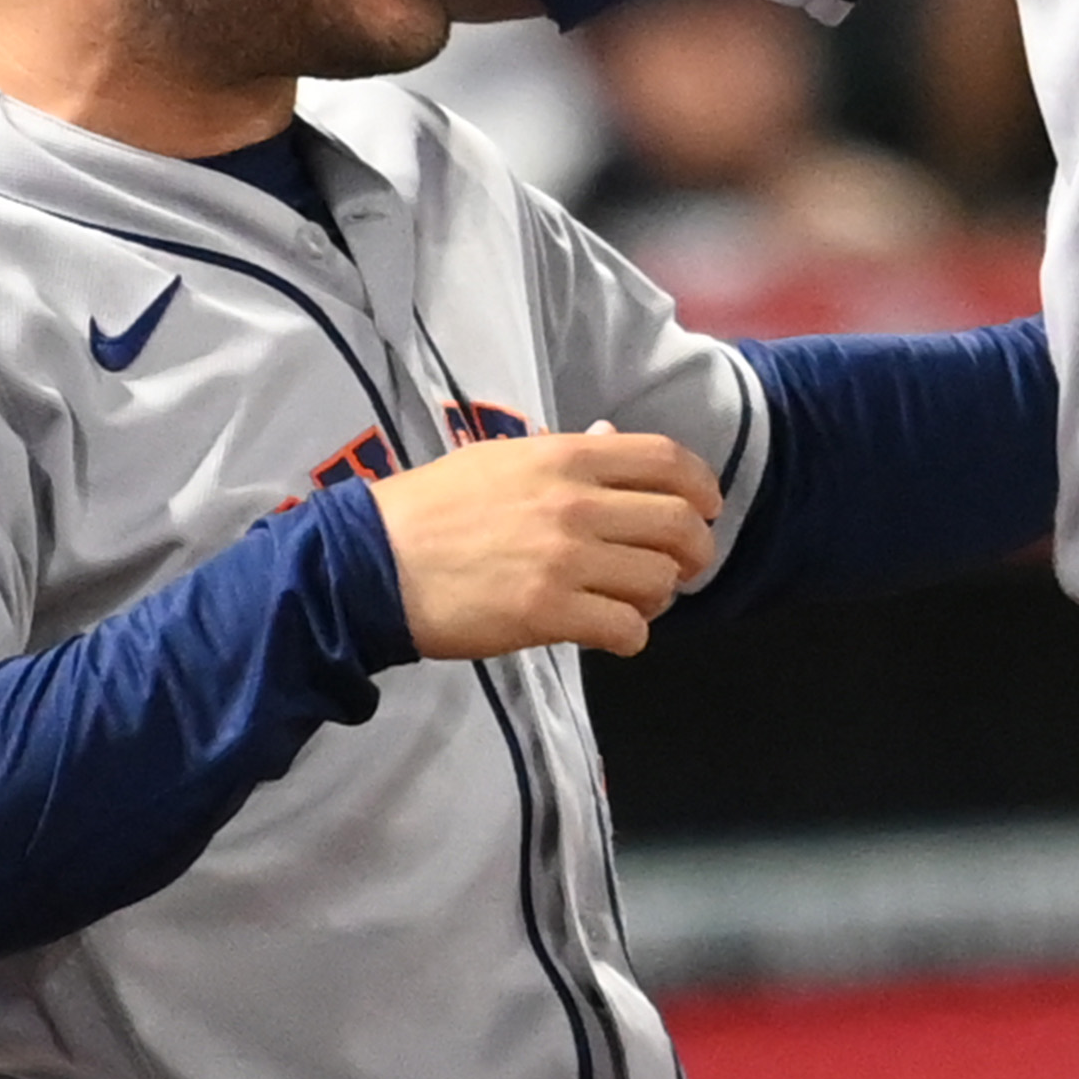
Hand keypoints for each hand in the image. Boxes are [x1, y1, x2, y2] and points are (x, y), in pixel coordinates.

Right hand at [364, 427, 720, 659]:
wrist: (373, 563)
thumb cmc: (434, 508)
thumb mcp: (503, 458)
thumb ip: (567, 455)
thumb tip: (613, 441)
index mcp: (566, 458)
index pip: (668, 461)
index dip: (702, 488)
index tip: (705, 509)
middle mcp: (576, 503)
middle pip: (679, 525)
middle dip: (694, 551)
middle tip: (680, 568)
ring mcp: (564, 560)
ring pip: (658, 581)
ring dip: (657, 598)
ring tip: (631, 603)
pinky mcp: (547, 613)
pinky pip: (626, 630)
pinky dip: (630, 636)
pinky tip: (610, 634)